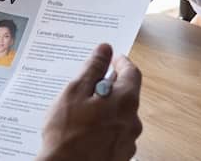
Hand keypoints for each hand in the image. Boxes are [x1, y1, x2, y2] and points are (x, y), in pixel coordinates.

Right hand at [38, 44, 142, 160]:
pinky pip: (115, 134)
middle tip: (91, 83)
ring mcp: (128, 141)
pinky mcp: (120, 156)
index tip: (112, 57)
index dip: (121, 62)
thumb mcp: (75, 92)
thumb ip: (93, 69)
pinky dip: (105, 127)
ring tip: (83, 110)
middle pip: (127, 95)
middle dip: (111, 86)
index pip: (131, 72)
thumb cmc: (67, 134)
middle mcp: (133, 121)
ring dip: (107, 108)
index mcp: (125, 101)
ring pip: (121, 116)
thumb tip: (105, 49)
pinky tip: (86, 130)